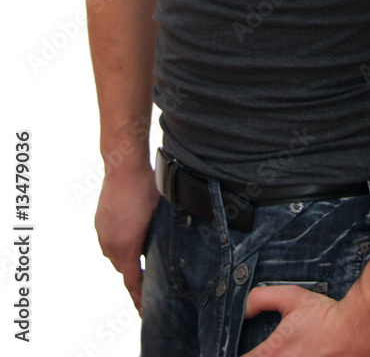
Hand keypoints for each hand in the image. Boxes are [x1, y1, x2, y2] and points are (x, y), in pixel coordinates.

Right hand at [94, 162, 159, 315]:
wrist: (123, 164)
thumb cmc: (146, 187)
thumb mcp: (159, 215)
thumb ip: (157, 238)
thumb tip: (165, 250)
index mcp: (127, 246)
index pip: (132, 281)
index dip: (139, 298)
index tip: (144, 309)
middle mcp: (111, 244)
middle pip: (124, 269)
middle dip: (135, 273)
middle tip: (149, 277)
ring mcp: (102, 233)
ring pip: (115, 255)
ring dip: (126, 256)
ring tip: (140, 250)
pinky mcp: (99, 222)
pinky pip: (109, 241)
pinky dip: (119, 242)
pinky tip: (130, 232)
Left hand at [239, 284, 369, 356]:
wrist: (358, 332)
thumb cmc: (326, 317)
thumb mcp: (291, 296)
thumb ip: (261, 298)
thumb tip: (244, 309)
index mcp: (273, 355)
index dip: (234, 355)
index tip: (238, 351)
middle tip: (271, 352)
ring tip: (290, 352)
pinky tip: (299, 355)